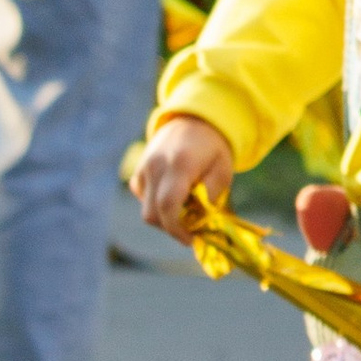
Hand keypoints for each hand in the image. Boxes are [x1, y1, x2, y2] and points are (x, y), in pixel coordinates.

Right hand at [132, 115, 234, 234]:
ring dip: (164, 218)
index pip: (168, 205)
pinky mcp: (138, 172)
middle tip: (191, 228)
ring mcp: (144, 168)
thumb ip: (209, 197)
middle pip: (153, 214)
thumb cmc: (213, 148)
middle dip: (171, 227)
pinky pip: (143, 199)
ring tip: (184, 211)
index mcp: (180, 164)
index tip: (190, 239)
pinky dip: (156, 205)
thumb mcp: (222, 171)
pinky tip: (172, 197)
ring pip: (146, 210)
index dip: (177, 229)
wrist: (193, 120)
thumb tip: (197, 221)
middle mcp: (156, 166)